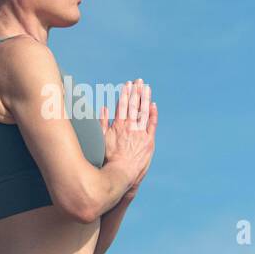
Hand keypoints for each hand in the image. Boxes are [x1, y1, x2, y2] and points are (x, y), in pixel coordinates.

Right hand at [100, 78, 156, 196]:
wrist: (122, 172)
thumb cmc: (109, 158)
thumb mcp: (101, 139)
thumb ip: (102, 123)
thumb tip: (103, 108)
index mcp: (118, 125)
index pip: (122, 105)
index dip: (125, 93)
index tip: (127, 84)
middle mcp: (130, 127)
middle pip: (134, 105)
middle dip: (136, 91)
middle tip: (138, 81)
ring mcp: (141, 133)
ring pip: (143, 111)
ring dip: (145, 98)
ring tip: (146, 87)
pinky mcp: (149, 141)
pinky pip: (152, 124)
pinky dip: (153, 114)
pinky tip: (153, 105)